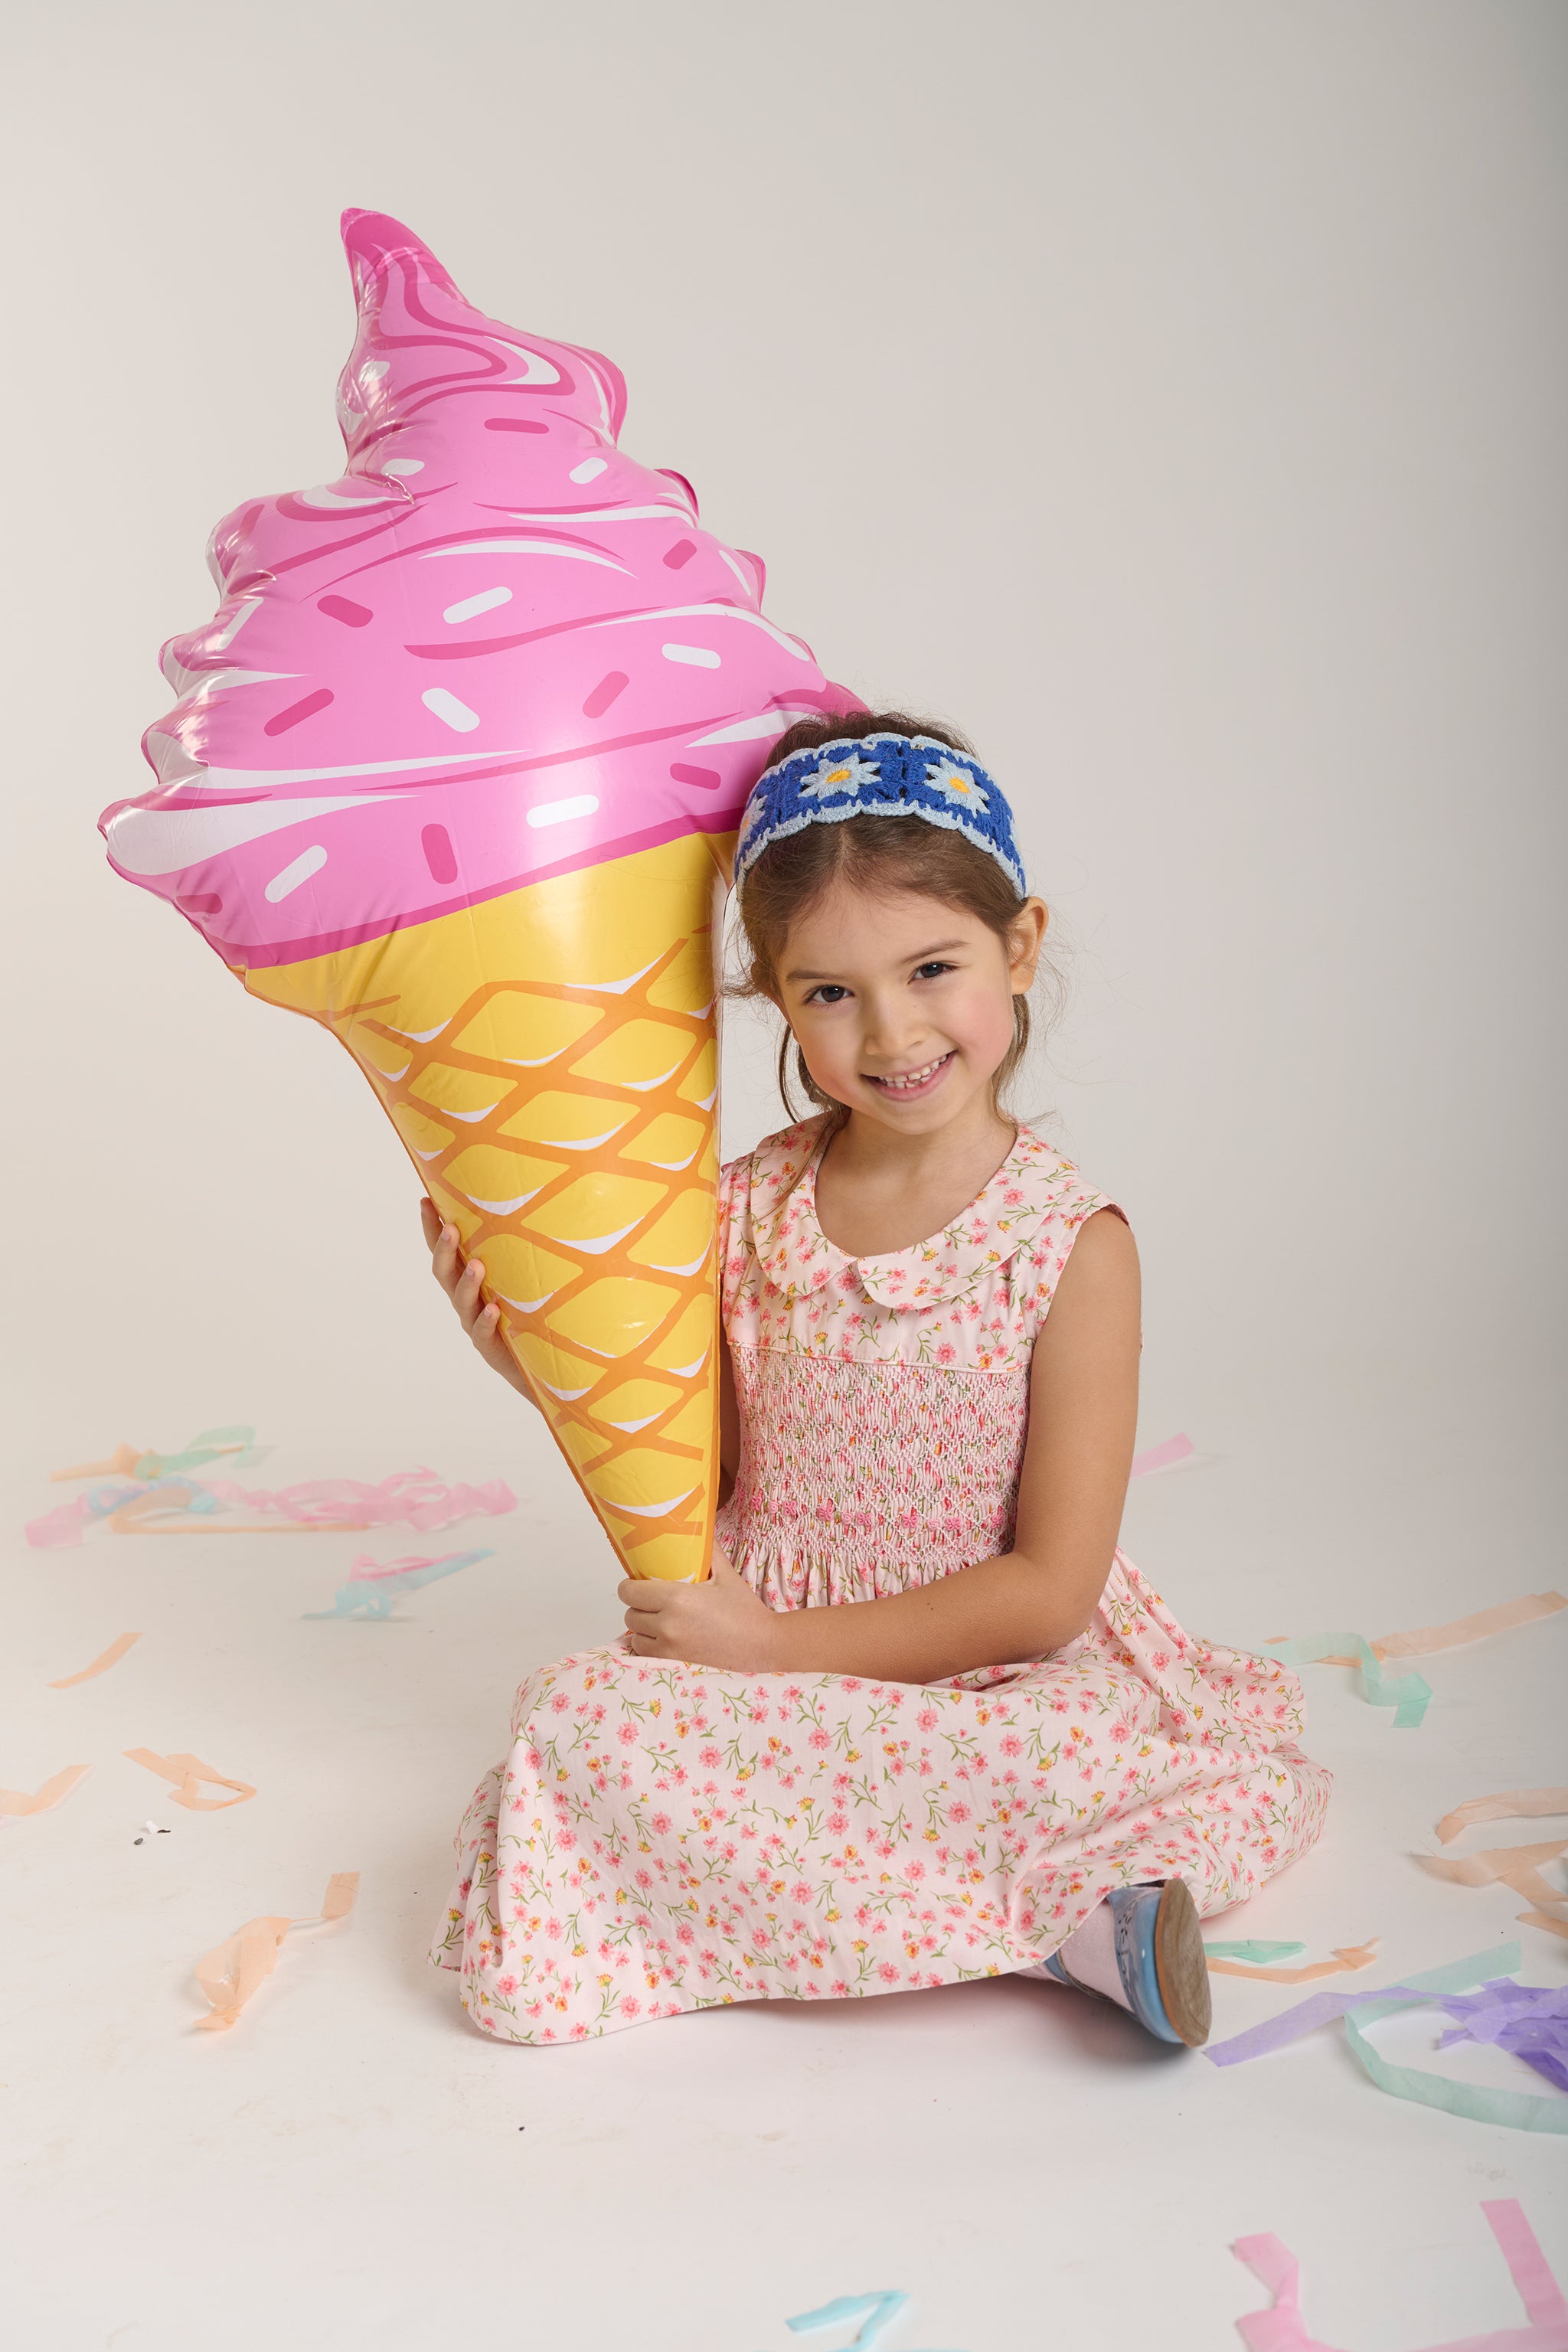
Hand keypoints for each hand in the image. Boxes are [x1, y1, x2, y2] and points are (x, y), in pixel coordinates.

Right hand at [419, 1198, 537, 1407]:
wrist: (536, 1362)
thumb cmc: (527, 1312)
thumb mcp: (519, 1278)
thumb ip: (518, 1251)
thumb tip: (539, 1208)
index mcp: (467, 1279)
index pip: (444, 1251)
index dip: (433, 1228)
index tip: (426, 1201)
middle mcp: (465, 1299)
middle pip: (445, 1273)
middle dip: (444, 1250)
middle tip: (450, 1229)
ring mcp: (474, 1322)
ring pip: (462, 1301)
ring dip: (467, 1282)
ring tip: (476, 1265)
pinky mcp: (489, 1345)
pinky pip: (483, 1331)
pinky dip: (486, 1319)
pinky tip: (493, 1309)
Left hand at [619, 1542, 782, 1670]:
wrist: (760, 1643)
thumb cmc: (744, 1610)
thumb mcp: (725, 1574)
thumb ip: (708, 1550)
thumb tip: (700, 1529)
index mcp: (677, 1597)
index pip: (630, 1591)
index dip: (629, 1585)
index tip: (637, 1582)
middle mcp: (668, 1623)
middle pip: (630, 1612)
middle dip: (637, 1604)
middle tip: (651, 1598)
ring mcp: (669, 1645)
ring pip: (634, 1633)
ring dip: (641, 1624)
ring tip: (656, 1617)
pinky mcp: (673, 1660)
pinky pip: (643, 1651)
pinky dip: (647, 1643)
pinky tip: (660, 1635)